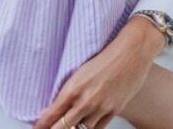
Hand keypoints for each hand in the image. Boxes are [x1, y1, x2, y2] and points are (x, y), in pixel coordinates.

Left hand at [34, 18, 164, 128]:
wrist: (133, 51)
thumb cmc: (107, 56)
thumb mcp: (80, 72)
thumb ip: (66, 94)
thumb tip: (50, 110)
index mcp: (73, 89)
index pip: (50, 116)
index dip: (42, 125)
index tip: (38, 127)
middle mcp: (85, 101)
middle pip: (62, 128)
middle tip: (54, 127)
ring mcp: (101, 107)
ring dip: (75, 127)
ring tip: (73, 123)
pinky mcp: (115, 109)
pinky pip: (98, 128)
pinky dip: (91, 127)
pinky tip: (87, 124)